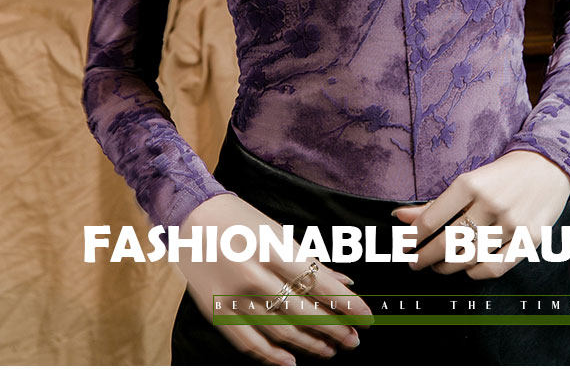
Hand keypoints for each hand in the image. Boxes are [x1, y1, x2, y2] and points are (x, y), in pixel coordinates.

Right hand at [178, 192, 372, 364]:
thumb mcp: (278, 231)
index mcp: (272, 247)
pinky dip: (273, 356)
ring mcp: (233, 295)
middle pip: (303, 312)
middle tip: (354, 339)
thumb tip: (345, 282)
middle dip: (334, 329)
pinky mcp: (216, 312)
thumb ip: (310, 259)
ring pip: (280, 331)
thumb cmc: (240, 219)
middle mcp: (253, 273)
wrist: (192, 217)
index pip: (319, 283)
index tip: (367, 318)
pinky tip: (293, 361)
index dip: (346, 304)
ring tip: (331, 349)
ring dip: (310, 344)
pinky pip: (249, 342)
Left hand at [392, 150, 569, 279]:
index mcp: (471, 182)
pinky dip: (476, 273)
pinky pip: (496, 267)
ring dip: (447, 267)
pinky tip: (467, 270)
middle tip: (415, 263)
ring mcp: (510, 222)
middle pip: (448, 241)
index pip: (432, 219)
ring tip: (438, 266)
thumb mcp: (469, 180)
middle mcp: (490, 202)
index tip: (404, 247)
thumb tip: (399, 217)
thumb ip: (436, 202)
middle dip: (425, 257)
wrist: (548, 166)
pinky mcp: (528, 238)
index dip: (413, 238)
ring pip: (469, 257)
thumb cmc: (503, 173)